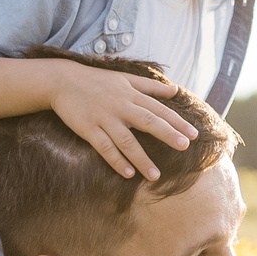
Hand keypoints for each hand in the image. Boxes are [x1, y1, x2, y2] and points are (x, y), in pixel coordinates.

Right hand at [47, 60, 197, 180]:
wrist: (62, 80)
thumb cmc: (97, 81)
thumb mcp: (125, 79)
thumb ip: (151, 87)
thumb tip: (176, 90)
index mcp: (131, 95)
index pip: (158, 109)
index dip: (176, 122)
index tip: (193, 134)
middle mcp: (120, 106)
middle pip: (147, 121)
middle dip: (167, 134)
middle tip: (184, 147)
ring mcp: (104, 118)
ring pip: (126, 141)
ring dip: (141, 159)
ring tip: (155, 176)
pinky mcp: (88, 129)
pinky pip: (104, 147)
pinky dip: (116, 161)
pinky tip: (128, 174)